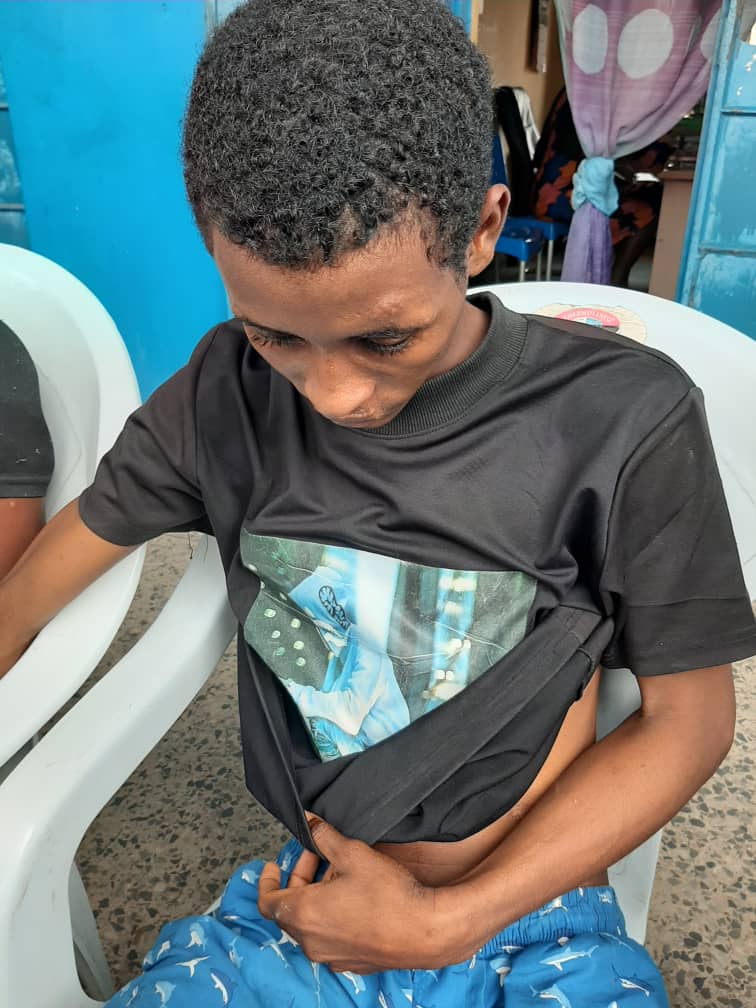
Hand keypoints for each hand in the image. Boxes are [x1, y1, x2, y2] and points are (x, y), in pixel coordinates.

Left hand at [257, 817, 451, 972]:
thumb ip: (324, 836)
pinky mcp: (350, 962)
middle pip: (290, 909)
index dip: (267, 880)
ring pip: (310, 923)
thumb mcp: (352, 853)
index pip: (267, 901)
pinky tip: (353, 899)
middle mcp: (311, 941)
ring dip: (316, 897)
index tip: (273, 866)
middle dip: (300, 878)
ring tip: (340, 875)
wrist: (424, 931)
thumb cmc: (388, 895)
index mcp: (303, 914)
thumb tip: (310, 822)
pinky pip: (329, 937)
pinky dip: (330, 917)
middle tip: (317, 856)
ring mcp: (330, 955)